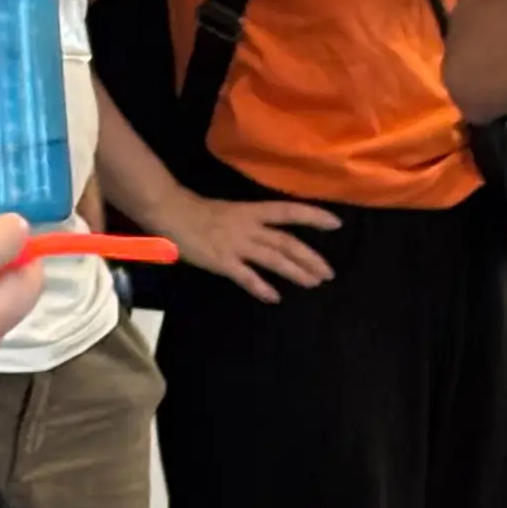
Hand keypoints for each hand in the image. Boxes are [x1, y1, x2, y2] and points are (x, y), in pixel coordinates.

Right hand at [163, 194, 340, 301]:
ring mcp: (236, 244)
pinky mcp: (222, 261)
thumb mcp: (230, 211)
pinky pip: (246, 277)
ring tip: (313, 283)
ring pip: (274, 258)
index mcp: (251, 211)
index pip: (289, 212)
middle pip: (287, 242)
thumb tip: (266, 237)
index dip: (314, 216)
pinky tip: (274, 297)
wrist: (169, 211)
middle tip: (328, 273)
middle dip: (310, 257)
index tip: (337, 224)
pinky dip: (261, 287)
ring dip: (295, 272)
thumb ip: (249, 224)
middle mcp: (249, 227)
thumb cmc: (196, 210)